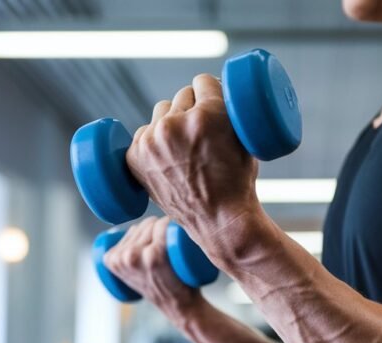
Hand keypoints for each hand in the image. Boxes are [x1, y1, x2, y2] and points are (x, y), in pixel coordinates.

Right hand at [103, 217, 201, 314]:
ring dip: (168, 228)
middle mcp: (122, 257)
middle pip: (145, 225)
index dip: (150, 234)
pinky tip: (176, 231)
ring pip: (155, 224)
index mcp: (111, 259)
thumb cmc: (159, 287)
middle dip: (159, 230)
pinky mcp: (154, 255)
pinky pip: (163, 227)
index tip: (157, 248)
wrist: (178, 305)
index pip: (135, 230)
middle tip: (168, 251)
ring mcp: (138, 256)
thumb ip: (126, 255)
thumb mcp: (133, 274)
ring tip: (172, 249)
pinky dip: (172, 225)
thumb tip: (131, 229)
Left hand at [125, 75, 260, 250]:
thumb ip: (231, 113)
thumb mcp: (246, 140)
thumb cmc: (238, 183)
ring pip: (161, 112)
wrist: (219, 221)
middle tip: (203, 130)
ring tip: (185, 145)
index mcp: (208, 115)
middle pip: (182, 95)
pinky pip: (144, 133)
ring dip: (172, 121)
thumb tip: (216, 91)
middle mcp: (176, 123)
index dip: (210, 92)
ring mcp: (152, 141)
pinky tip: (166, 156)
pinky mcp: (135, 157)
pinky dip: (154, 142)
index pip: (203, 81)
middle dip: (193, 108)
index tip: (213, 102)